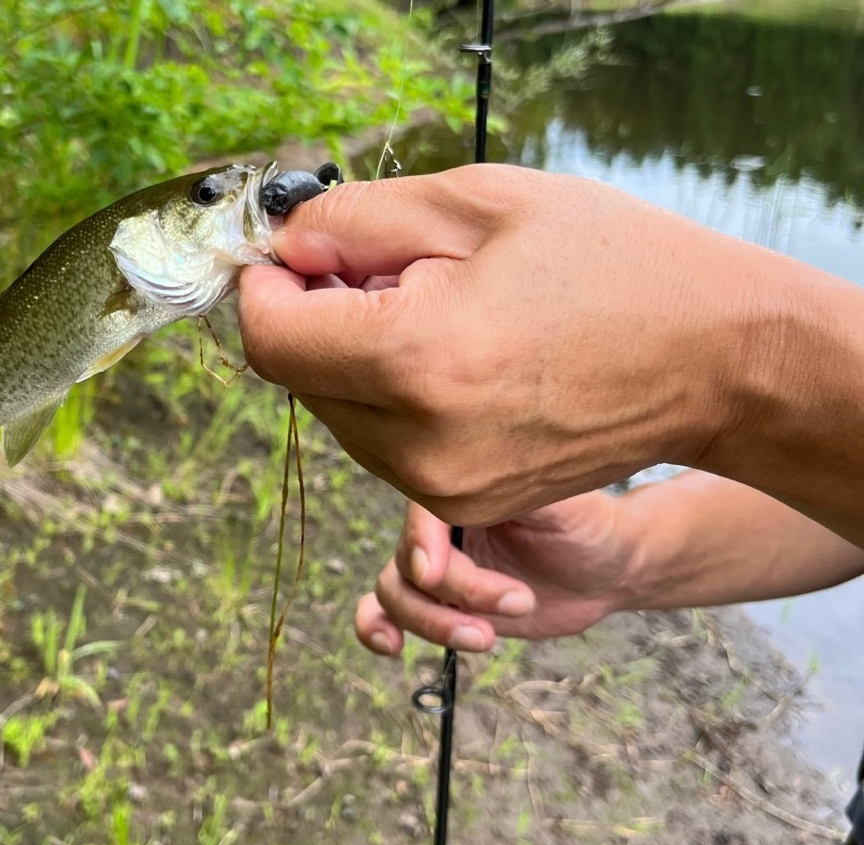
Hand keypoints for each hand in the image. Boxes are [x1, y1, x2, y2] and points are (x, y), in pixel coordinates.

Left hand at [239, 165, 831, 529]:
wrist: (714, 365)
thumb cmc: (614, 267)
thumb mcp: (483, 204)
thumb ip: (359, 223)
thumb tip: (286, 249)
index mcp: (416, 359)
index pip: (271, 340)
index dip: (265, 291)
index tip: (291, 259)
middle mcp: (416, 441)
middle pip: (301, 381)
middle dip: (319, 322)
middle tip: (388, 274)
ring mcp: (440, 488)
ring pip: (341, 418)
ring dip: (358, 365)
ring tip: (444, 319)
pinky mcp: (461, 507)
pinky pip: (385, 449)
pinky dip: (396, 404)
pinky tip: (461, 367)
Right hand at [356, 493, 638, 654]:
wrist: (606, 567)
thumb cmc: (585, 523)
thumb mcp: (556, 500)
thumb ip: (505, 495)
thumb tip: (454, 506)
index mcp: (458, 491)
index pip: (419, 511)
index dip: (420, 544)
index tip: (435, 574)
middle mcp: (437, 528)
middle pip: (406, 561)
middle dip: (458, 593)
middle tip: (519, 601)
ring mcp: (434, 567)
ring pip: (395, 594)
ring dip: (435, 623)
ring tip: (488, 638)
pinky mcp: (438, 603)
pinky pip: (385, 612)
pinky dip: (374, 628)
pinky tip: (390, 646)